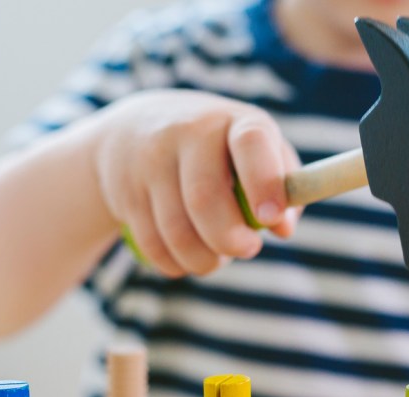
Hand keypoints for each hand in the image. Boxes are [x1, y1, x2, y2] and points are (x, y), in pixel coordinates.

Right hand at [92, 89, 300, 277]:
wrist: (133, 132)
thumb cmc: (217, 152)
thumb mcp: (253, 153)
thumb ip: (283, 186)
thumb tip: (284, 228)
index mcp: (233, 121)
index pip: (251, 144)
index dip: (265, 183)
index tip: (271, 218)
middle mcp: (187, 132)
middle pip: (204, 198)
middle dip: (230, 240)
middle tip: (247, 249)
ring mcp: (150, 160)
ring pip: (177, 231)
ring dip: (203, 260)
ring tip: (216, 258)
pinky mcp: (125, 190)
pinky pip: (152, 245)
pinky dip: (174, 264)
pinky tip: (186, 257)